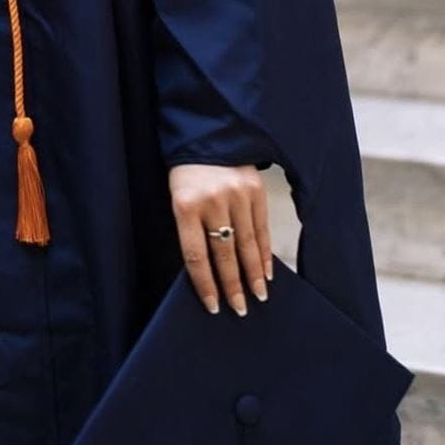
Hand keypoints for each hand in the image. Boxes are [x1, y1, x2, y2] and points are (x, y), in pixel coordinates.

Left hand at [168, 162, 272, 316]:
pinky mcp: (255, 188)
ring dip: (253, 274)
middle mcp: (213, 200)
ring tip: (259, 296)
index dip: (205, 284)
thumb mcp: (178, 199)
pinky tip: (266, 271)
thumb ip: (192, 231)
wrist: (206, 135)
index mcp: (185, 205)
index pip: (196, 255)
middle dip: (233, 285)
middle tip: (240, 309)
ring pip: (246, 244)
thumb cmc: (187, 174)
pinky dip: (264, 252)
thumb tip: (210, 274)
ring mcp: (236, 193)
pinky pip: (261, 227)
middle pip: (224, 253)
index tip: (214, 307)